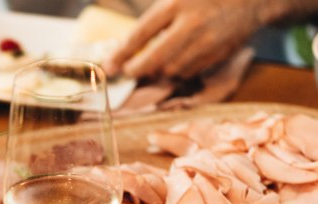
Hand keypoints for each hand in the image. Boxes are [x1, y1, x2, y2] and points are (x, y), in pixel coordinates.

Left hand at [105, 0, 267, 78]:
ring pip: (172, 70)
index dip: (121, 54)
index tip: (109, 66)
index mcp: (175, 4)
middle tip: (127, 72)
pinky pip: (191, 71)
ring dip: (159, 71)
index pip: (140, 35)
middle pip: (155, 60)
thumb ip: (154, 17)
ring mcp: (207, 42)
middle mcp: (191, 25)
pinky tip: (177, 61)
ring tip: (153, 65)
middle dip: (137, 70)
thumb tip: (126, 44)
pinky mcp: (219, 54)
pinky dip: (179, 70)